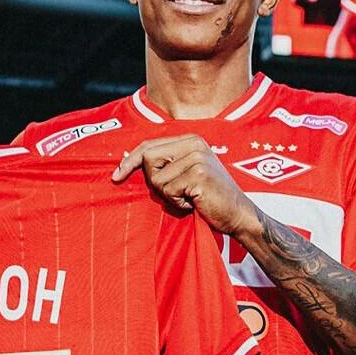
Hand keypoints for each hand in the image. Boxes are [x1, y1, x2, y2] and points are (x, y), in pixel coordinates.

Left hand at [111, 134, 260, 236]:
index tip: (116, 175)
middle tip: (176, 192)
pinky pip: (169, 192)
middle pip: (148, 158)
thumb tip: (125, 158)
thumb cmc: (209, 197)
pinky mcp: (198, 175)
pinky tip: (195, 203)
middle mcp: (194, 144)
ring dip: (170, 196)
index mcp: (191, 139)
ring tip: (190, 197)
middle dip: (155, 181)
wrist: (239, 214)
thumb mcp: (187, 173)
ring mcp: (197, 158)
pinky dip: (178, 204)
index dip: (130, 160)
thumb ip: (164, 163)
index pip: (149, 145)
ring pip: (158, 180)